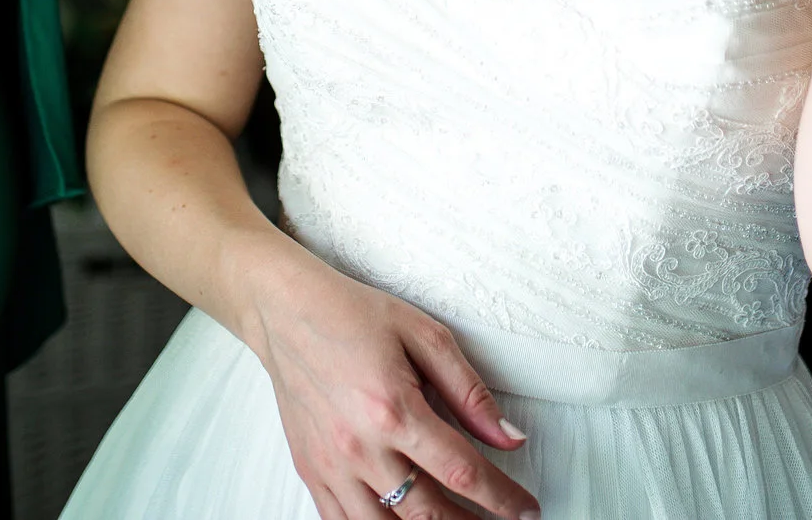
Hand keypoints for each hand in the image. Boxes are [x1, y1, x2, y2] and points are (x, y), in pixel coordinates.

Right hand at [248, 259, 538, 519]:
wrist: (286, 311)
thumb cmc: (353, 315)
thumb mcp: (425, 335)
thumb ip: (470, 392)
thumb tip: (508, 437)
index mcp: (394, 409)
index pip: (462, 472)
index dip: (502, 499)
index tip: (525, 510)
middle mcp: (360, 447)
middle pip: (429, 513)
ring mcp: (331, 465)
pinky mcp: (311, 471)